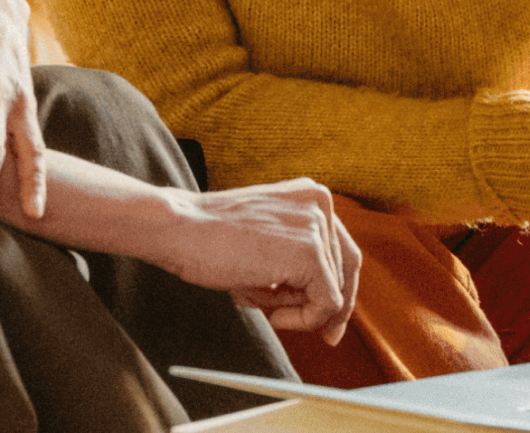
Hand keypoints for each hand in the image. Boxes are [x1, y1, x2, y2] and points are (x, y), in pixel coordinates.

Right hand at [159, 178, 360, 345]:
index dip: (340, 288)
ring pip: (335, 290)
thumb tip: (331, 305)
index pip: (342, 249)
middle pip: (348, 268)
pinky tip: (271, 311)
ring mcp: (316, 225)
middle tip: (324, 336)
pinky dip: (303, 319)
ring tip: (263, 301)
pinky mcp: (309, 252)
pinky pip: (326, 304)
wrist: (181, 228)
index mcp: (310, 194)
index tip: (330, 322)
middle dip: (330, 306)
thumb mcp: (267, 238)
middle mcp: (320, 202)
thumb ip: (299, 258)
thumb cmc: (213, 237)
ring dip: (302, 310)